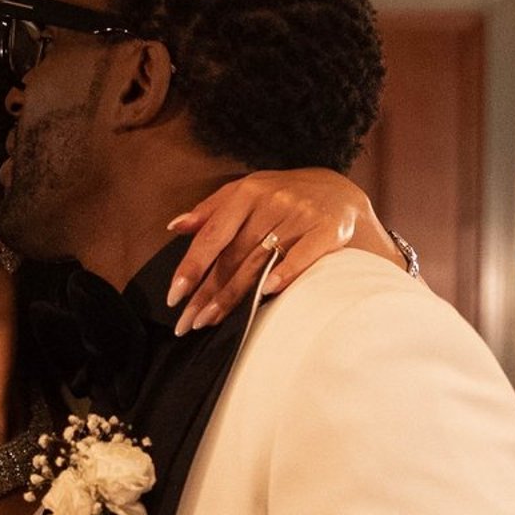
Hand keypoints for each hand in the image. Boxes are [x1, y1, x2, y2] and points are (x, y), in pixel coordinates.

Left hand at [165, 170, 390, 333]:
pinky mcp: (327, 229)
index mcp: (248, 193)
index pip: (213, 234)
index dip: (192, 266)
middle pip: (233, 255)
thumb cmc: (283, 196)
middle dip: (207, 292)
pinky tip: (267, 293)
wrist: (340, 192)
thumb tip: (175, 226)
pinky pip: (304, 254)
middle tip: (187, 323)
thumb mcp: (247, 192)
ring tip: (210, 321)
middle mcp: (272, 202)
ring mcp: (300, 216)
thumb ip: (211, 209)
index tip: (174, 296)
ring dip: (233, 295)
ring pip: (260, 262)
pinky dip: (286, 273)